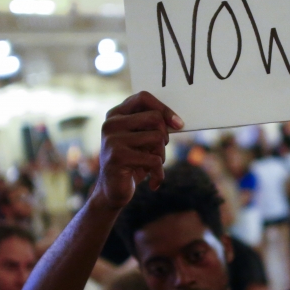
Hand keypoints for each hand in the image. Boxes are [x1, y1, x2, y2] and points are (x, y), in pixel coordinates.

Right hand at [95, 92, 183, 209]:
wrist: (113, 192)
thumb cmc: (132, 162)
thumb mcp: (142, 140)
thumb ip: (152, 126)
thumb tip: (177, 121)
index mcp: (116, 114)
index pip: (143, 97)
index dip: (164, 109)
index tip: (178, 124)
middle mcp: (111, 124)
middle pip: (154, 118)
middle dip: (165, 137)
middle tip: (159, 151)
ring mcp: (112, 140)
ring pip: (157, 138)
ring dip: (162, 156)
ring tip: (153, 166)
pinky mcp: (117, 157)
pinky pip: (154, 160)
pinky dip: (159, 174)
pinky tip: (154, 183)